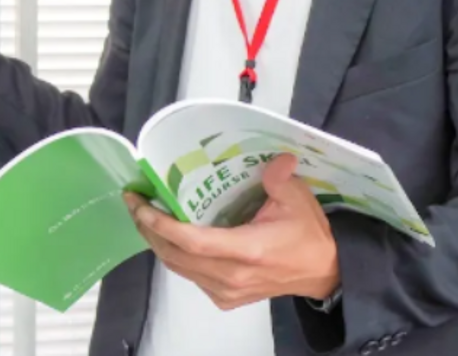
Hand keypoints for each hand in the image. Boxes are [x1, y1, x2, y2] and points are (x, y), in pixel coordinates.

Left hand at [124, 154, 339, 310]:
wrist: (323, 273)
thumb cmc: (308, 235)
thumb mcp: (298, 199)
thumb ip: (280, 178)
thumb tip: (275, 158)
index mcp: (247, 250)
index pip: (193, 242)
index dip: (162, 225)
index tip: (141, 204)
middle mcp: (231, 276)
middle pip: (176, 256)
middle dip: (148, 229)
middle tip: (134, 202)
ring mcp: (227, 291)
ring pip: (179, 269)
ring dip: (158, 243)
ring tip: (145, 216)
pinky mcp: (226, 299)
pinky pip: (191, 278)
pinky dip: (175, 257)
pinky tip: (170, 237)